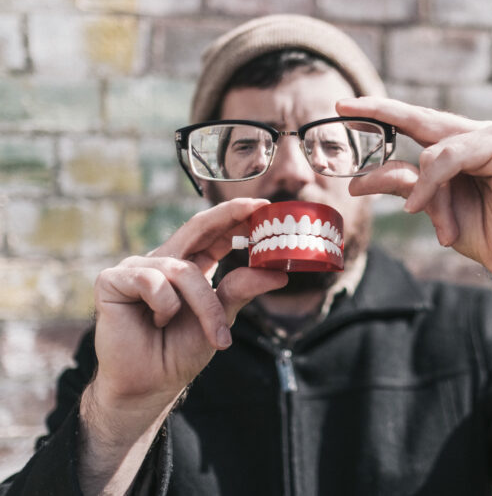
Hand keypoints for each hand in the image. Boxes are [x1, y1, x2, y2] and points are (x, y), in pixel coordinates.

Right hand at [91, 198, 287, 408]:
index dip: (236, 217)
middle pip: (197, 227)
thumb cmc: (180, 351)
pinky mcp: (112, 280)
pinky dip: (164, 306)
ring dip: (204, 305)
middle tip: (257, 208)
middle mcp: (163, 262)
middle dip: (227, 215)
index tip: (265, 207)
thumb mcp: (220, 318)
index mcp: (188, 267)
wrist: (150, 384)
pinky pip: (152, 281)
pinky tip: (155, 322)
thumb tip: (279, 274)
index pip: (214, 234)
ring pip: (184, 270)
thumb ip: (241, 291)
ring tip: (212, 334)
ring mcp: (136, 268)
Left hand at [338, 97, 491, 293]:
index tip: (344, 107)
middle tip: (343, 106)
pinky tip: (422, 205)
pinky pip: (452, 155)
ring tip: (416, 210)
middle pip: (422, 118)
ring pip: (435, 145)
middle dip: (381, 112)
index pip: (417, 123)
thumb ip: (406, 185)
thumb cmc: (486, 233)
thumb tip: (360, 180)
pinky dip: (432, 179)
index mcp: (462, 146)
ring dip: (422, 183)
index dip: (383, 113)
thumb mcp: (435, 208)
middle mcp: (477, 135)